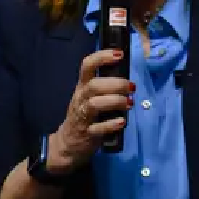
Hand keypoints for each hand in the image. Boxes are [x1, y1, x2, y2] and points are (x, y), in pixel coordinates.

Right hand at [47, 50, 133, 174]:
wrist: (67, 143)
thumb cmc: (84, 116)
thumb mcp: (88, 97)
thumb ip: (103, 87)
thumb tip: (127, 78)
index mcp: (82, 87)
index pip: (87, 65)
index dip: (102, 57)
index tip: (119, 54)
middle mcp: (80, 98)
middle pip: (94, 85)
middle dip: (116, 84)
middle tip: (131, 87)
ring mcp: (82, 116)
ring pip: (95, 104)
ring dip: (115, 101)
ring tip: (129, 103)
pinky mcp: (87, 134)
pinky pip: (98, 128)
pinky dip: (111, 124)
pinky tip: (122, 121)